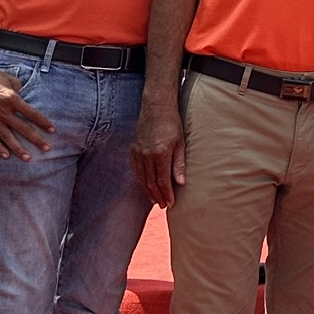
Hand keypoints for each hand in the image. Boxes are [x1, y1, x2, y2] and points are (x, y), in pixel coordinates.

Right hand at [0, 56, 52, 160]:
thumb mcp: (11, 80)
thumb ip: (21, 91)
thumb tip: (27, 99)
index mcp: (11, 98)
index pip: (32, 113)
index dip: (43, 122)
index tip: (53, 130)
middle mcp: (2, 110)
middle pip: (23, 128)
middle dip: (36, 139)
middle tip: (47, 148)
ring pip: (7, 137)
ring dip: (18, 149)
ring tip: (28, 158)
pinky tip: (6, 155)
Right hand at [132, 91, 185, 207]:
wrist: (156, 107)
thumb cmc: (172, 124)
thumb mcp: (180, 143)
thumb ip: (179, 164)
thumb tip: (180, 183)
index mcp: (160, 154)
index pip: (163, 181)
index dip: (167, 194)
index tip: (170, 204)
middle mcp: (146, 155)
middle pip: (151, 182)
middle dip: (158, 196)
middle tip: (163, 205)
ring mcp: (138, 152)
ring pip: (141, 178)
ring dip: (148, 191)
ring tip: (155, 199)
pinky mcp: (133, 149)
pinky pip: (135, 170)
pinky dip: (140, 180)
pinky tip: (145, 186)